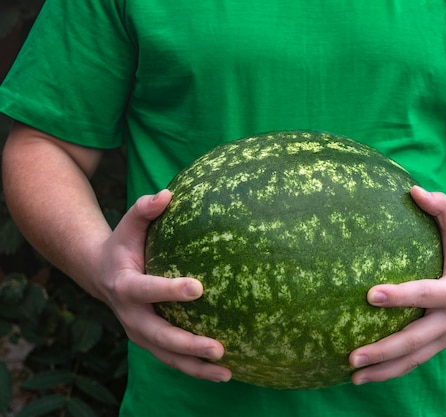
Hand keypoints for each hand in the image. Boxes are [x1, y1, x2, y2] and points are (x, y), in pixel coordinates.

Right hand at [94, 190, 231, 381]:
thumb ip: (145, 210)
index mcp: (125, 285)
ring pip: (166, 356)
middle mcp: (130, 315)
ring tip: (227, 372)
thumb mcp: (128, 224)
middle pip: (159, 335)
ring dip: (196, 367)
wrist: (100, 273)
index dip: (170, 290)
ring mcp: (139, 333)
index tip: (199, 288)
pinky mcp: (149, 342)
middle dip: (187, 344)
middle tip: (218, 347)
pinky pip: (172, 359)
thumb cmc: (123, 245)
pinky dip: (195, 369)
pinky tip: (224, 372)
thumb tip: (167, 193)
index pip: (147, 290)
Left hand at [349, 186, 445, 384]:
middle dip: (384, 350)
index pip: (426, 294)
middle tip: (351, 356)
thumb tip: (413, 189)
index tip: (369, 295)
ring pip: (415, 359)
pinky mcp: (443, 342)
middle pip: (417, 340)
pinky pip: (417, 359)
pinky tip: (368, 374)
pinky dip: (394, 369)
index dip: (400, 296)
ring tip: (353, 377)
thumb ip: (440, 207)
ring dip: (385, 370)